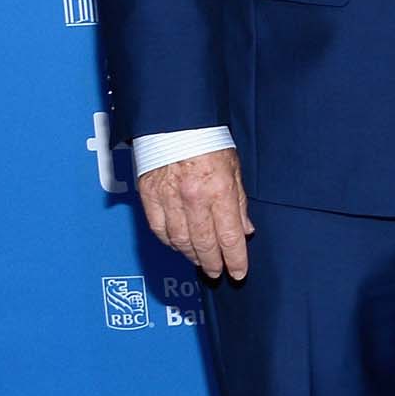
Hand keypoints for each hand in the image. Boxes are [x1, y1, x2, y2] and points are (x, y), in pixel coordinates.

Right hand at [136, 149, 254, 279]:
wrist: (175, 123)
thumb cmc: (207, 141)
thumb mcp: (234, 169)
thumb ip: (239, 202)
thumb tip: (245, 230)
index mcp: (219, 191)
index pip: (230, 236)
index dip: (235, 259)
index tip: (238, 272)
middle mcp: (194, 198)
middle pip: (204, 244)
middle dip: (213, 263)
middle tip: (217, 272)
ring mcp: (169, 198)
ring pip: (180, 241)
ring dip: (191, 255)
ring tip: (200, 261)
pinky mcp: (149, 196)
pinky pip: (159, 229)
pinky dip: (169, 242)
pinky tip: (178, 245)